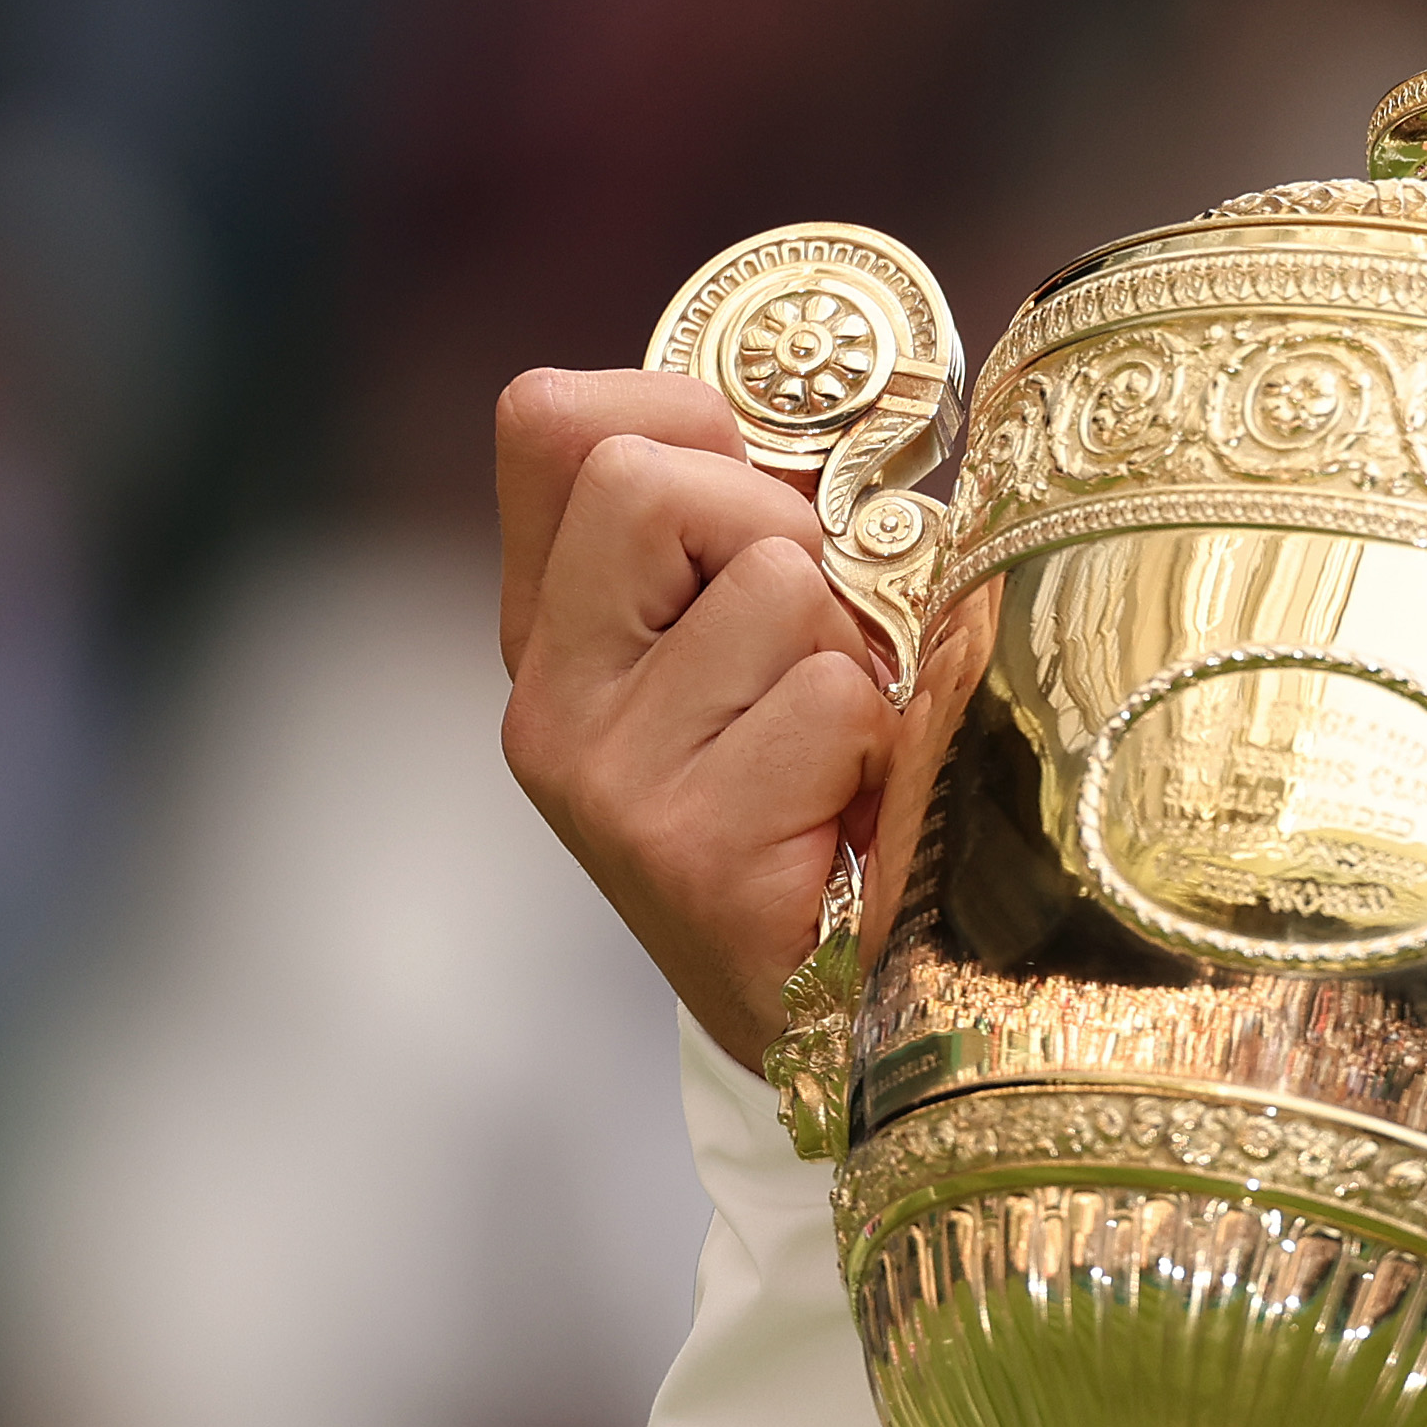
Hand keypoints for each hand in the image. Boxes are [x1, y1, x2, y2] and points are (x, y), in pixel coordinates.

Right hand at [497, 368, 897, 1066]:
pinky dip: (877, 738)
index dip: (685, 418)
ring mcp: (604, 772)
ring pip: (772, 585)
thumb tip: (852, 412)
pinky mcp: (682, 841)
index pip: (550, 422)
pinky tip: (852, 812)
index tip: (767, 494)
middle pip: (648, 477)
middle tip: (824, 637)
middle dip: (779, 527)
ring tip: (843, 745)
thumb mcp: (769, 643)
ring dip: (851, 650)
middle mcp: (551, 697)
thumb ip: (759, 530)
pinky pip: (828, 697)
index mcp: (558, 628)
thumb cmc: (827, 799)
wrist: (833, 1014)